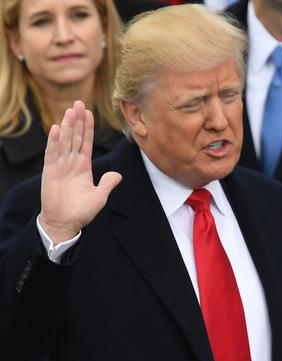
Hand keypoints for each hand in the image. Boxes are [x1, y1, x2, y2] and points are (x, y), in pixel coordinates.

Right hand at [40, 100, 121, 243]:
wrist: (65, 223)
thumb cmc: (81, 211)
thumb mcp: (100, 196)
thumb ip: (108, 184)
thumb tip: (118, 175)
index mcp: (83, 166)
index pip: (86, 142)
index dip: (87, 128)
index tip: (89, 113)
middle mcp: (71, 162)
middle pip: (75, 137)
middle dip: (77, 120)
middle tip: (79, 102)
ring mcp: (60, 166)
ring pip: (64, 141)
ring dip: (67, 126)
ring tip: (70, 110)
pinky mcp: (50, 172)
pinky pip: (52, 154)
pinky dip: (54, 142)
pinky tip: (56, 129)